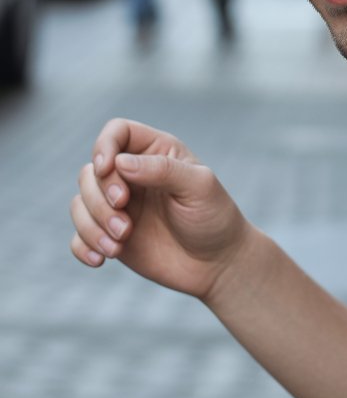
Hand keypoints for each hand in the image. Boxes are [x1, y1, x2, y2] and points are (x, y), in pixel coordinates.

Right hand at [70, 118, 248, 300]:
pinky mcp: (110, 235)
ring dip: (92, 225)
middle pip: (90, 171)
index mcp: (155, 153)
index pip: (117, 132)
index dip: (104, 146)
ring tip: (118, 245)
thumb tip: (120, 163)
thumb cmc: (214, 218)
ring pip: (81, 202)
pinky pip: (79, 235)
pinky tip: (101, 260)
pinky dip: (83, 246)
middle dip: (100, 198)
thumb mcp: (198, 187)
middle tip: (125, 224)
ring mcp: (119, 206)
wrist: (217, 264)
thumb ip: (163, 169)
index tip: (106, 169)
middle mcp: (132, 176)